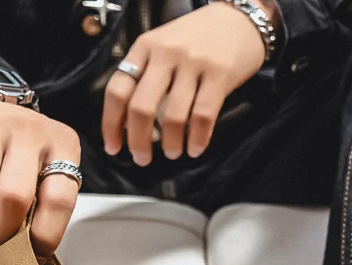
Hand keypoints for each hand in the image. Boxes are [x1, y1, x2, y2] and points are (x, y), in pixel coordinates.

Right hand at [0, 100, 80, 256]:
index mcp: (62, 146)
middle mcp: (28, 132)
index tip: (31, 257)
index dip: (44, 238)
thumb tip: (29, 258)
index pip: (58, 201)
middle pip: (12, 199)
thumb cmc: (24, 158)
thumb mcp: (46, 174)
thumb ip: (44, 210)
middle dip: (1, 238)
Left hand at [102, 2, 273, 165]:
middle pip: (140, 108)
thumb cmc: (197, 39)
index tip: (113, 147)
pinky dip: (197, 139)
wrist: (240, 17)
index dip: (111, 124)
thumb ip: (145, 76)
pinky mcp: (220, 73)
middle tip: (142, 159)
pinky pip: (203, 116)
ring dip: (170, 144)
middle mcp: (166, 53)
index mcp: (145, 47)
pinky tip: (195, 149)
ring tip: (172, 153)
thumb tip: (127, 123)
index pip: (117, 90)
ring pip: (172, 116)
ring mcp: (193, 62)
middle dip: (138, 142)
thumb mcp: (162, 46)